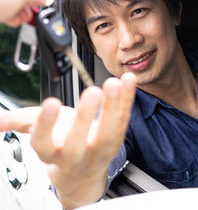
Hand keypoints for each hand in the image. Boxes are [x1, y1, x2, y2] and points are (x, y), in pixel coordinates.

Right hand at [0, 73, 135, 208]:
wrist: (84, 171)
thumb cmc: (62, 145)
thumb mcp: (40, 134)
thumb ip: (22, 122)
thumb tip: (0, 120)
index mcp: (52, 152)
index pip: (43, 142)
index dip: (45, 124)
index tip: (51, 103)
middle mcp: (75, 155)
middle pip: (79, 141)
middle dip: (85, 116)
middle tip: (91, 91)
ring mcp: (99, 151)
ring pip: (108, 132)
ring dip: (114, 106)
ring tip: (114, 84)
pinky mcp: (117, 141)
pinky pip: (124, 120)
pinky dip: (128, 100)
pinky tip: (128, 81)